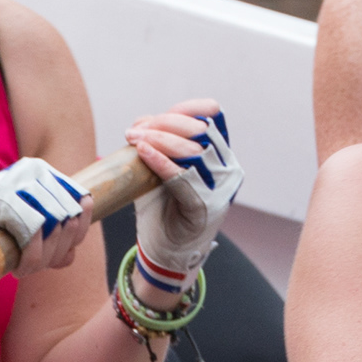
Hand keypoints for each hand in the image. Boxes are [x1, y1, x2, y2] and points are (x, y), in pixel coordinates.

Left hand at [130, 101, 236, 284]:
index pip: (211, 119)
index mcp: (221, 156)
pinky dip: (161, 162)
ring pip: (193, 151)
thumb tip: (143, 121)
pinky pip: (183, 178)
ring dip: (160, 140)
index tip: (152, 116)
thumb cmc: (163, 208)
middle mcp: (227, 169)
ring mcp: (220, 189)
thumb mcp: (161, 169)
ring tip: (135, 139)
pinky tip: (143, 152)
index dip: (184, 110)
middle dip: (164, 125)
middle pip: (200, 131)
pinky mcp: (206, 206)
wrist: (166, 251)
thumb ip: (158, 144)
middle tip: (134, 132)